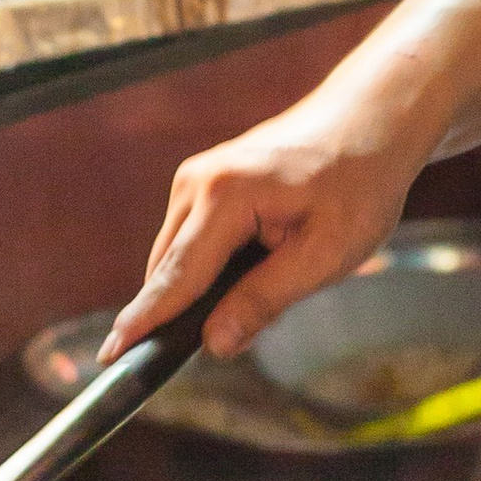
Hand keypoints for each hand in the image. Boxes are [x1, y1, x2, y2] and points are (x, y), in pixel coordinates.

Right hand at [105, 97, 428, 361]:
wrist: (369, 121)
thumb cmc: (358, 182)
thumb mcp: (325, 253)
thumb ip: (265, 299)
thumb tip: (214, 344)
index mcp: (225, 197)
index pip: (175, 276)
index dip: (145, 323)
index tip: (112, 358)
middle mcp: (196, 182)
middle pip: (168, 271)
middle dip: (181, 315)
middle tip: (228, 342)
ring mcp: (195, 179)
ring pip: (177, 258)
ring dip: (201, 291)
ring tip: (268, 289)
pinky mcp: (203, 183)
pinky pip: (191, 242)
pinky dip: (210, 269)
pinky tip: (258, 268)